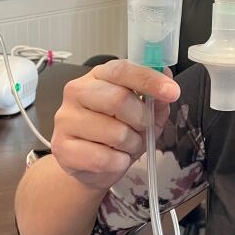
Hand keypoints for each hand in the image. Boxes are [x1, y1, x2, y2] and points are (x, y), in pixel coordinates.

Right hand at [51, 59, 179, 190]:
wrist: (91, 165)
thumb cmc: (118, 132)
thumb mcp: (144, 114)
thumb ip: (156, 100)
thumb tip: (167, 86)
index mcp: (98, 75)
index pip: (122, 69)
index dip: (149, 79)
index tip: (172, 92)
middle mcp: (77, 91)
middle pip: (118, 99)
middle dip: (141, 119)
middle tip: (144, 129)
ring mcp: (65, 119)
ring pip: (114, 132)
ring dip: (132, 144)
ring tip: (127, 146)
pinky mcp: (61, 148)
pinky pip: (102, 158)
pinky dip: (119, 162)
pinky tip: (114, 160)